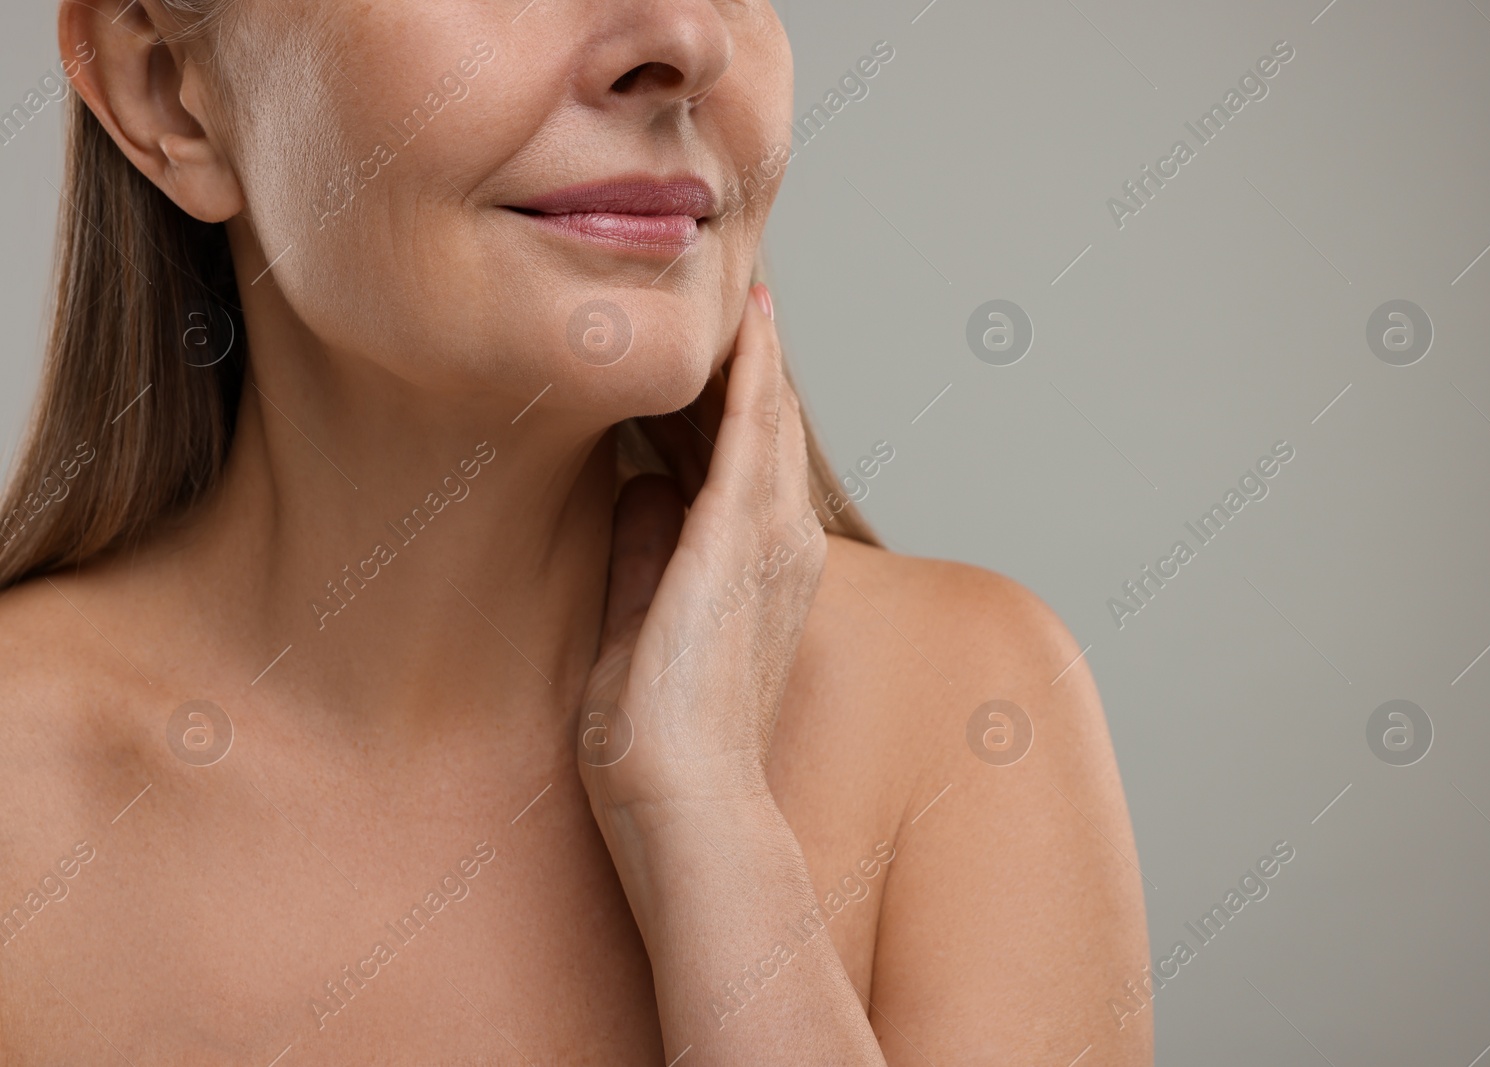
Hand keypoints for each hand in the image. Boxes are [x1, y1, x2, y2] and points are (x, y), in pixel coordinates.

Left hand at [577, 284, 825, 815]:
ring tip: (745, 287)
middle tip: (733, 291)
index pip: (743, 466)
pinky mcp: (740, 538)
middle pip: (767, 430)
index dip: (731, 401)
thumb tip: (638, 488)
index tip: (711, 347)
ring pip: (768, 418)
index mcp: (755, 573)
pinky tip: (746, 322)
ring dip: (757, 353)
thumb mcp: (641, 623)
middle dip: (752, 363)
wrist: (680, 802)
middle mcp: (780, 548)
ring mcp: (770, 541)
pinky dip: (751, 373)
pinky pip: (753, 432)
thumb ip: (645, 553)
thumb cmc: (656, 741)